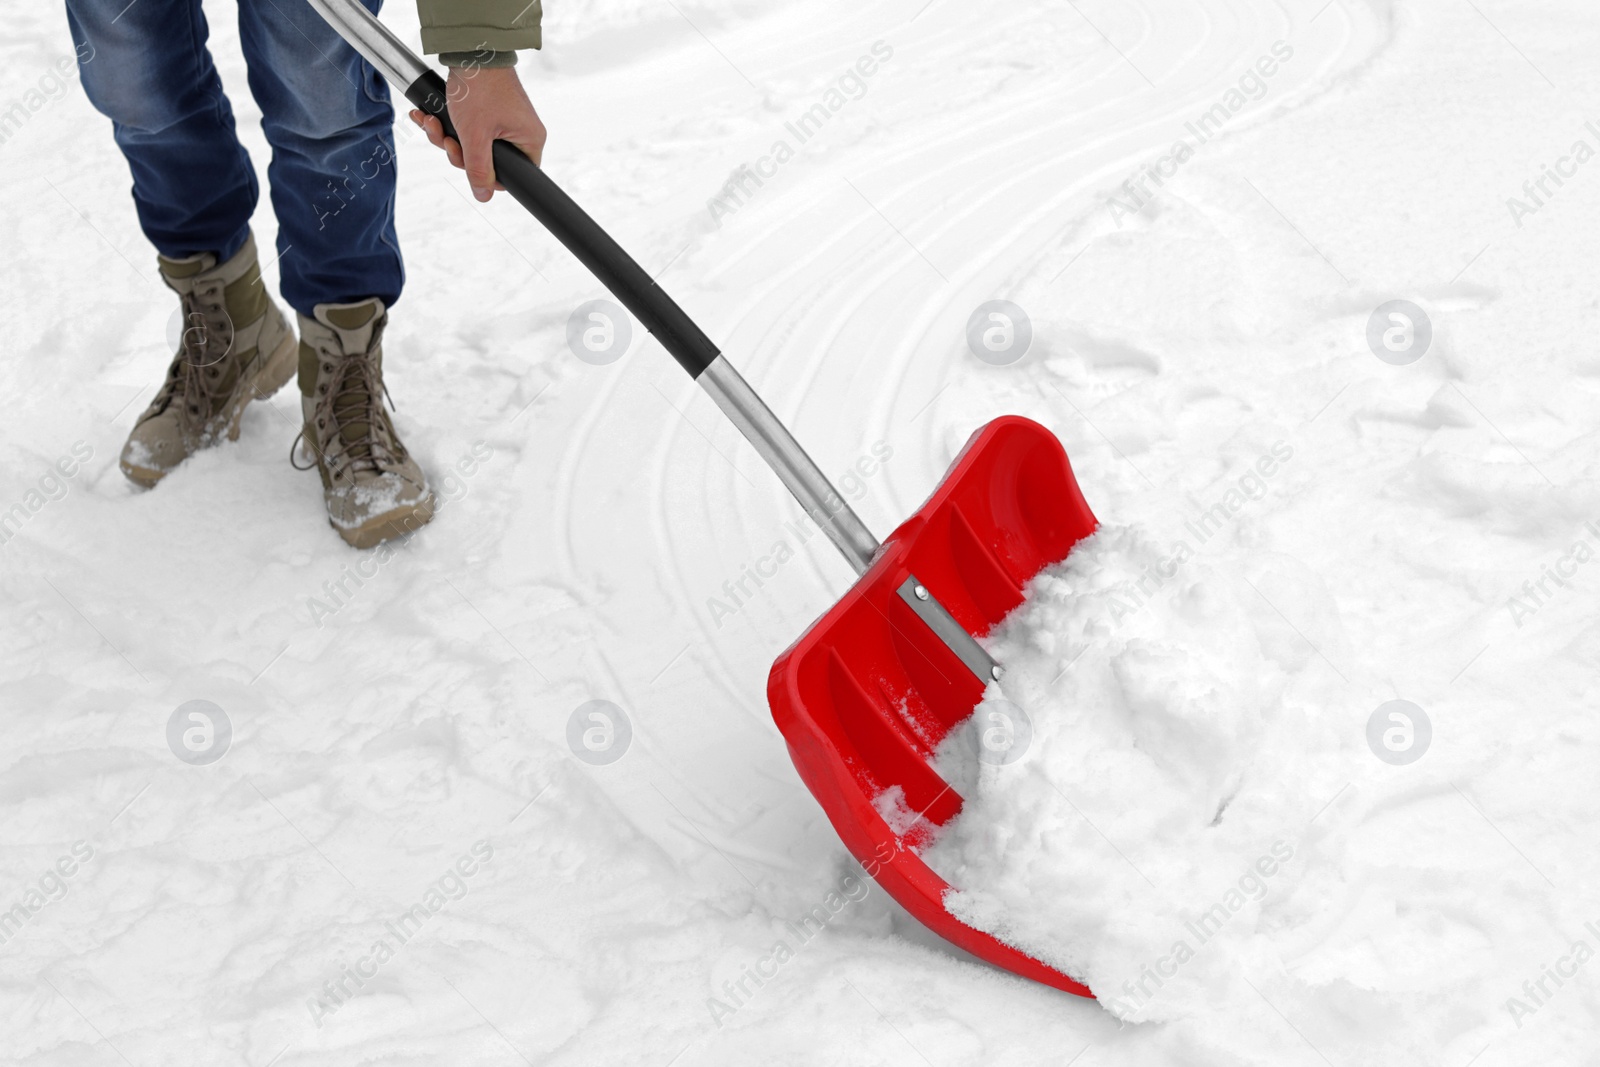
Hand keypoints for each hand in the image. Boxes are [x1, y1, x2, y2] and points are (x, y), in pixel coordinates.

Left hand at [409, 66, 545, 201]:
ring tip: (432, 122)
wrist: (470, 50)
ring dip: (447, 137)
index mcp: (528, 141)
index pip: (512, 176)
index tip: (466, 163)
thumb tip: (483, 196)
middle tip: (445, 140)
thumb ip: (478, 170)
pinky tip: (429, 116)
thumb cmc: (480, 87)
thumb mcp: (475, 136)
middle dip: (458, 151)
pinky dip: (448, 124)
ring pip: (473, 145)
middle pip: (487, 161)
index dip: (484, 175)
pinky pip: (469, 129)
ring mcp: (504, 121)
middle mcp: (520, 132)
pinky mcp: (489, 111)